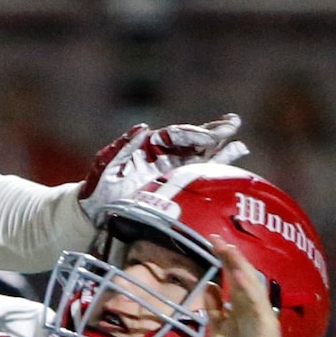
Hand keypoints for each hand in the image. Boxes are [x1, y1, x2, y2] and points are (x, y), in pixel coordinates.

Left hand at [79, 114, 246, 223]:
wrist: (96, 213)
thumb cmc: (98, 187)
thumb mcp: (106, 165)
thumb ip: (123, 147)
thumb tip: (143, 127)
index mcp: (149, 147)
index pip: (174, 136)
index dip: (191, 134)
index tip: (207, 137)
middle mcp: (164, 156)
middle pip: (193, 141)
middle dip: (213, 133)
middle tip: (233, 123)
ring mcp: (172, 171)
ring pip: (201, 156)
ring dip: (221, 148)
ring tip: (239, 142)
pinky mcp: (177, 187)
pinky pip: (201, 175)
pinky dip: (218, 167)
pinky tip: (235, 157)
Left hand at [204, 240, 293, 336]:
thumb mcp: (218, 330)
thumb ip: (215, 309)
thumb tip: (209, 286)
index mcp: (240, 308)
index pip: (232, 279)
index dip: (224, 262)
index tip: (212, 244)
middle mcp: (251, 307)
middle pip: (241, 277)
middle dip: (230, 258)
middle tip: (216, 239)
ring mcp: (260, 314)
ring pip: (250, 284)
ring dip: (239, 266)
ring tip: (228, 249)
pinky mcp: (266, 323)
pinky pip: (257, 302)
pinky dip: (249, 287)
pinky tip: (240, 274)